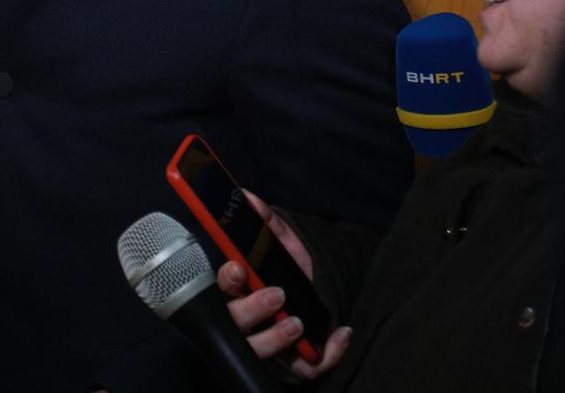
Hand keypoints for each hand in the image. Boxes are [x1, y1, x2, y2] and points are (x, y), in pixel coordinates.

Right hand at [218, 190, 349, 380]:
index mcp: (240, 289)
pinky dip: (325, 354)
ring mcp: (269, 341)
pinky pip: (304, 367)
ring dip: (275, 338)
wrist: (322, 290)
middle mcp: (248, 319)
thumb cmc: (290, 270)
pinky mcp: (294, 361)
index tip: (238, 269)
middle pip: (235, 323)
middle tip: (277, 294)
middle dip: (253, 309)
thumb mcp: (282, 243)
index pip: (223, 288)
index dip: (228, 281)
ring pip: (259, 351)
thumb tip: (248, 197)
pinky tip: (341, 333)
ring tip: (297, 322)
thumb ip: (266, 222)